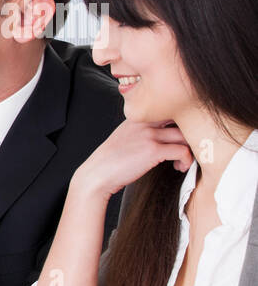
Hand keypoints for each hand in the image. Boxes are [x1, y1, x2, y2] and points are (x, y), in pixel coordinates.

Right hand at [71, 120, 192, 201]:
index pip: (168, 110)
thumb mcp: (123, 137)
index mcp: (136, 117)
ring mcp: (149, 134)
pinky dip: (186, 160)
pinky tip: (179, 167)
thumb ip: (140, 131)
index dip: (180, 124)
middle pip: (181, 120)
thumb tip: (161, 135)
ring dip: (190, 149)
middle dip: (189, 136)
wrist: (96, 175)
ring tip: (182, 161)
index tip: (180, 138)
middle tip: (186, 149)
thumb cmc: (109, 162)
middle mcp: (144, 122)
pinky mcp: (153, 150)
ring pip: (185, 135)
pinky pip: (183, 151)